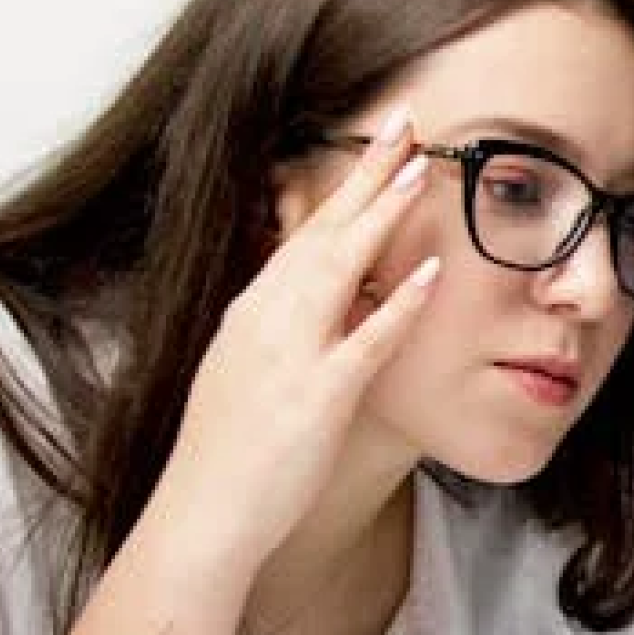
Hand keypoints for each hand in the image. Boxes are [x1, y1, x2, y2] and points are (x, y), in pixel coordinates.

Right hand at [157, 125, 441, 568]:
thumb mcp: (244, 373)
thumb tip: (305, 298)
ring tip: (421, 167)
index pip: (303, 233)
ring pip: (342, 268)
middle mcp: (266, 320)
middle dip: (366, 174)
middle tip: (404, 121)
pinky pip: (365, 341)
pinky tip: (431, 271)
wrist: (202, 514)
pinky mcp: (316, 397)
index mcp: (252, 313)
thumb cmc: (227, 455)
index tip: (376, 145)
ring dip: (381, 213)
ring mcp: (290, 355)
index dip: (341, 186)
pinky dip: (397, 303)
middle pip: (323, 232)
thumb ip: (275, 331)